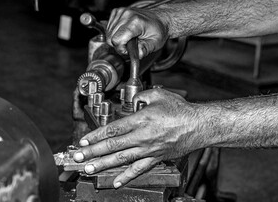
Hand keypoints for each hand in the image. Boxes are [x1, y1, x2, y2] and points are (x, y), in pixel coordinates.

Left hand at [73, 89, 206, 187]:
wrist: (199, 125)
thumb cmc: (180, 110)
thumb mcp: (158, 95)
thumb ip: (140, 97)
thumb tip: (131, 103)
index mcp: (141, 120)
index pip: (113, 129)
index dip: (96, 136)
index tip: (84, 141)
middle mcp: (142, 136)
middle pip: (112, 146)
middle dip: (92, 152)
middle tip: (79, 157)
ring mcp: (149, 149)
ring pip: (122, 159)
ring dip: (103, 165)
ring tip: (89, 169)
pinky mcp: (156, 158)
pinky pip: (139, 169)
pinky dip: (126, 176)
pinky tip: (116, 182)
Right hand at [106, 7, 168, 58]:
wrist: (159, 18)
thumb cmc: (157, 29)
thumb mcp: (156, 42)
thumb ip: (146, 49)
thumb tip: (138, 55)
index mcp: (135, 21)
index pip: (117, 39)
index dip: (121, 49)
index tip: (128, 51)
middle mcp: (126, 14)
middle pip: (110, 37)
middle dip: (119, 45)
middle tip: (130, 46)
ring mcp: (120, 12)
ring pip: (108, 33)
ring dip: (116, 39)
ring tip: (128, 39)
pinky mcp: (116, 12)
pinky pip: (108, 28)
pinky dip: (114, 33)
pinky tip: (124, 33)